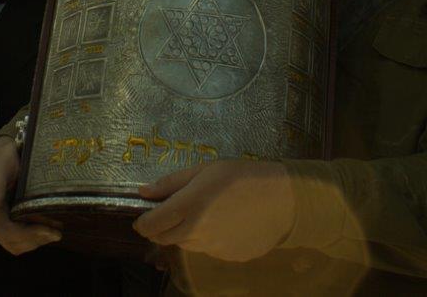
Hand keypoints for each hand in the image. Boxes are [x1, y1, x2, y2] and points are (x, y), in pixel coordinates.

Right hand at [0, 137, 59, 253]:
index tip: (49, 230)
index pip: (6, 232)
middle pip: (13, 243)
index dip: (27, 235)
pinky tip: (48, 228)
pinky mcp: (10, 223)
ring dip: (37, 241)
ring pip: (18, 245)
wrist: (6, 153)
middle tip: (57, 232)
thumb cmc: (3, 158)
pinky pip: (21, 240)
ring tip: (55, 230)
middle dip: (35, 240)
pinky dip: (36, 238)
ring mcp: (0, 223)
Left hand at [134, 160, 295, 261]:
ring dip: (184, 233)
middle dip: (160, 228)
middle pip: (164, 238)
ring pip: (185, 245)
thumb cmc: (243, 177)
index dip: (143, 222)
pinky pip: (207, 249)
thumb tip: (143, 192)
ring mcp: (211, 248)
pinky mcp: (226, 257)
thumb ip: (171, 183)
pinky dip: (207, 239)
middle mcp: (196, 231)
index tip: (144, 216)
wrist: (283, 199)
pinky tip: (223, 223)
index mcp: (188, 206)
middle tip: (172, 213)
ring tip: (204, 213)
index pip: (150, 225)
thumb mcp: (205, 169)